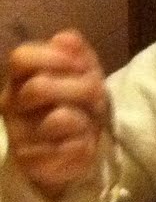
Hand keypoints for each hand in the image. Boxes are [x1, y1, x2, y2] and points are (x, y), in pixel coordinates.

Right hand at [1, 30, 105, 198]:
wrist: (74, 149)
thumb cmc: (77, 104)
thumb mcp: (82, 75)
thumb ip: (76, 53)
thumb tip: (64, 37)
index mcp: (20, 81)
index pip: (21, 58)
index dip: (54, 58)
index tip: (81, 66)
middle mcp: (12, 107)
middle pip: (39, 87)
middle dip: (81, 88)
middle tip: (96, 95)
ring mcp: (20, 136)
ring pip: (59, 118)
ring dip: (85, 118)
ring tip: (87, 122)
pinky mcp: (36, 164)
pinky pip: (72, 148)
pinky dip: (85, 144)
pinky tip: (83, 144)